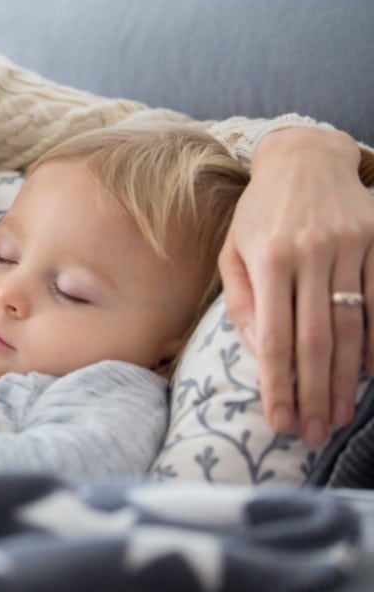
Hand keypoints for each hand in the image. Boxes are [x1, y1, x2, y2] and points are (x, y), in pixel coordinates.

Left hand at [218, 127, 371, 444]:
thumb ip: (241, 300)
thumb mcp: (233, 249)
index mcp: (267, 259)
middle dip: (314, 393)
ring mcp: (350, 247)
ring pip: (352, 327)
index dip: (277, 384)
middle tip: (314, 434)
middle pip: (314, 340)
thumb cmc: (258, 213)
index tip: (279, 421)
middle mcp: (310, 254)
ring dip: (347, 378)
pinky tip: (372, 374)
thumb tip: (255, 350)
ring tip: (340, 415)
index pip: (271, 337)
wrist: (305, 158)